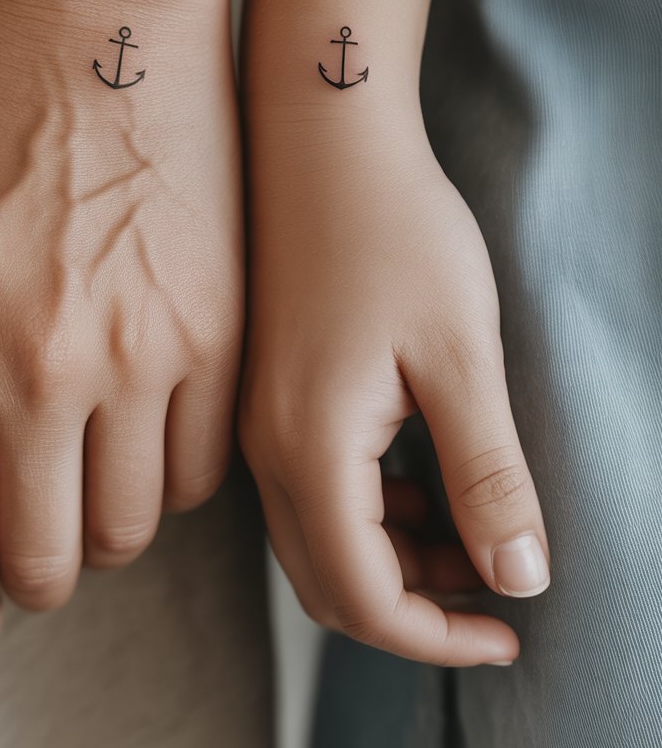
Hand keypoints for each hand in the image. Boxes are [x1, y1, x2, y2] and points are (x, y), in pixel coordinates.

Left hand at [0, 0, 241, 648]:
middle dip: (36, 576)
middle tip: (42, 558)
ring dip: (111, 526)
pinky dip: (174, 473)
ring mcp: (142, 352)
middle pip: (49, 552)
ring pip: (133, 522)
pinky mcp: (221, 330)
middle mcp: (43, 369)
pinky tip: (158, 437)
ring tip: (102, 490)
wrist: (106, 26)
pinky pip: (204, 464)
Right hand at [239, 112, 549, 666]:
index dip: (438, 636)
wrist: (323, 137)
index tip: (506, 628)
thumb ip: (486, 475)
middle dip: (415, 605)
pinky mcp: (265, 389)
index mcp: (310, 446)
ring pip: (316, 539)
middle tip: (492, 584)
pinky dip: (365, 512)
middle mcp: (265, 445)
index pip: (363, 598)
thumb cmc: (394, 229)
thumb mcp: (461, 354)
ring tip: (467, 527)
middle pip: (329, 584)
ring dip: (392, 559)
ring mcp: (255, 416)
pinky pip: (307, 489)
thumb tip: (517, 577)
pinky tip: (417, 474)